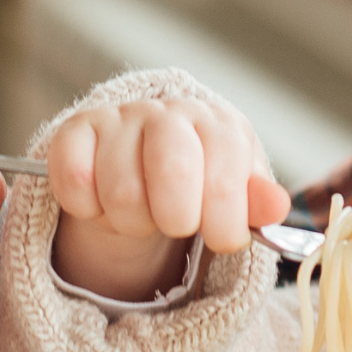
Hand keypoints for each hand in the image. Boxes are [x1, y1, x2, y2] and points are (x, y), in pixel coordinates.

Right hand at [42, 94, 288, 299]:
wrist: (143, 171)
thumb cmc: (198, 188)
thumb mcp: (236, 199)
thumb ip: (257, 205)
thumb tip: (277, 207)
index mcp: (220, 125)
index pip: (226, 177)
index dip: (224, 223)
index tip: (221, 240)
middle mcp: (170, 111)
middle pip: (173, 173)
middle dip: (176, 219)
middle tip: (175, 226)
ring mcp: (120, 117)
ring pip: (121, 191)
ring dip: (131, 222)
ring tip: (140, 214)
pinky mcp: (75, 130)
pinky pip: (74, 181)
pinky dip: (87, 209)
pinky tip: (101, 202)